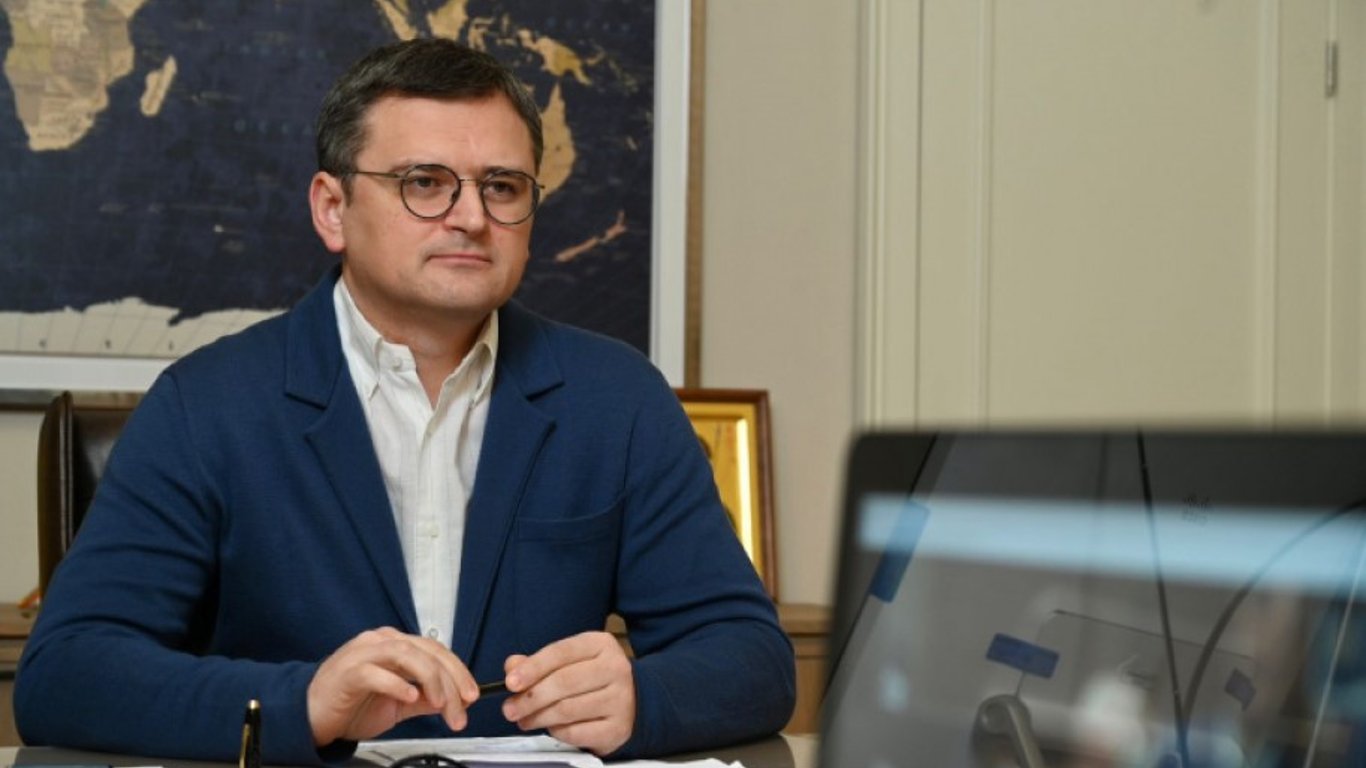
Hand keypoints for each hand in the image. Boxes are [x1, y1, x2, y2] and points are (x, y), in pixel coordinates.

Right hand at [307, 627, 477, 746]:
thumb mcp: (396, 705)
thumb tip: (454, 701)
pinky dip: (396, 684)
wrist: (308, 715)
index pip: (435, 651)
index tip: (472, 696)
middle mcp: (381, 642)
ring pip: (406, 654)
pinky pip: (376, 672)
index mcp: (394, 646)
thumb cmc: (350, 705)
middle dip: (450, 680)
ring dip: (430, 679)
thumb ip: (424, 700)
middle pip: (426, 651)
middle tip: (462, 707)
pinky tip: (410, 698)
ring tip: (441, 703)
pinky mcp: (347, 671)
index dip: (458, 672)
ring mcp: (363, 653)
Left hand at [500, 631, 635, 754]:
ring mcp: (620, 699)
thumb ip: (538, 663)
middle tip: (510, 708)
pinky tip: (551, 727)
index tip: (510, 682)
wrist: (633, 701)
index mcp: (600, 644)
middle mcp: (615, 668)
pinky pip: (576, 732)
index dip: (532, 667)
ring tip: (525, 720)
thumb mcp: (570, 661)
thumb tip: (512, 667)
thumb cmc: (594, 679)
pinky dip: (557, 732)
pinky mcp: (618, 727)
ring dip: (539, 717)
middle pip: (563, 682)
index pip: (561, 652)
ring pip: (567, 709)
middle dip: (530, 698)